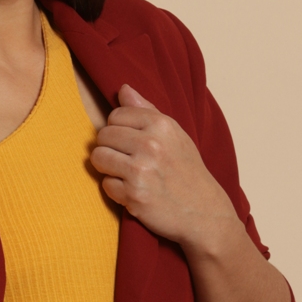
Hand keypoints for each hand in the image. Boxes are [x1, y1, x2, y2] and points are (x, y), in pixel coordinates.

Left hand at [90, 84, 237, 253]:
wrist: (203, 212)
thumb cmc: (186, 171)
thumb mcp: (175, 135)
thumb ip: (147, 110)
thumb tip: (123, 89)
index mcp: (161, 124)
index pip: (115, 115)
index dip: (119, 129)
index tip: (131, 142)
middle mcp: (150, 144)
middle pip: (103, 135)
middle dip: (110, 148)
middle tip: (127, 160)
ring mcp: (141, 170)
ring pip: (98, 158)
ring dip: (107, 168)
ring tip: (125, 174)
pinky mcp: (133, 195)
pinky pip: (105, 185)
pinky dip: (115, 190)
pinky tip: (133, 191)